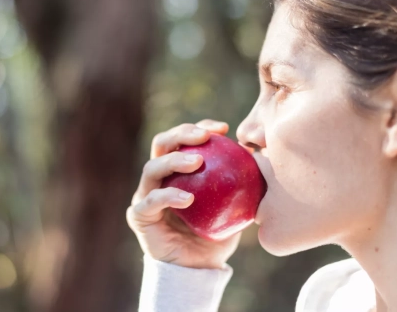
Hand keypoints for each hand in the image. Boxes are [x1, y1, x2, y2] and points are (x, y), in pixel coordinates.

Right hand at [126, 119, 240, 269]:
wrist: (200, 269)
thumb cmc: (216, 234)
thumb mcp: (234, 205)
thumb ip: (241, 181)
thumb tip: (257, 153)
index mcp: (177, 170)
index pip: (183, 140)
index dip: (199, 128)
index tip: (223, 129)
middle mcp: (159, 178)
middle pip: (161, 144)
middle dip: (181, 134)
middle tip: (205, 137)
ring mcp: (145, 196)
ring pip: (152, 168)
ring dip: (174, 161)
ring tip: (197, 163)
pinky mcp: (139, 216)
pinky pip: (150, 201)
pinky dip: (168, 196)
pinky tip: (187, 198)